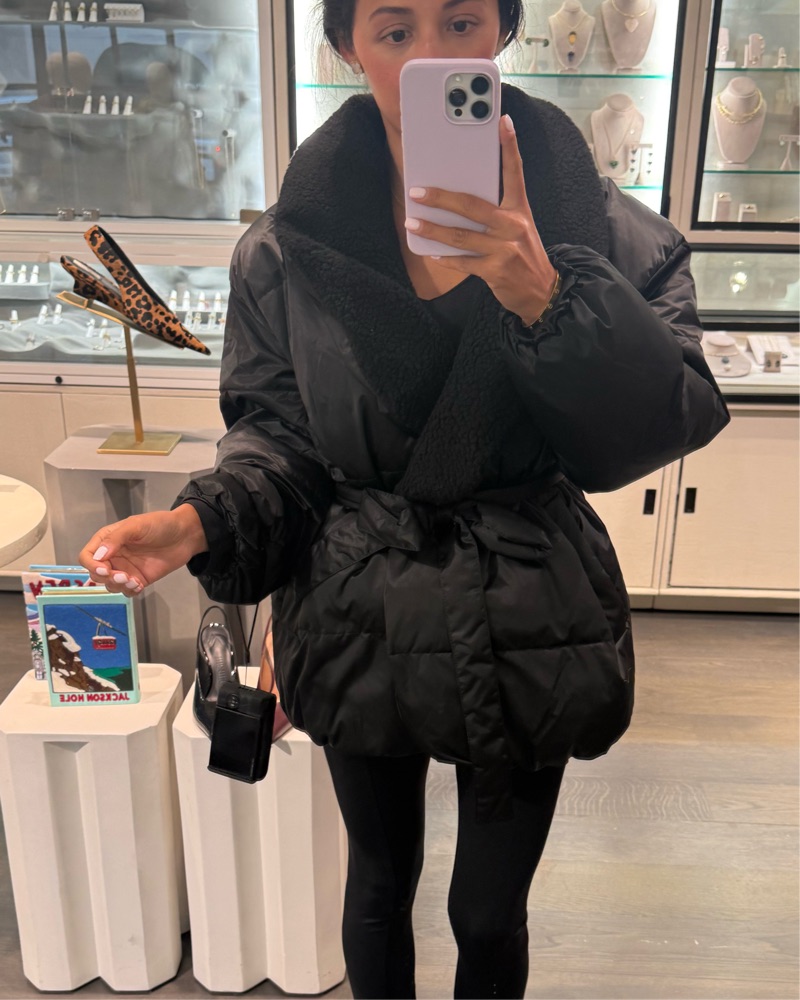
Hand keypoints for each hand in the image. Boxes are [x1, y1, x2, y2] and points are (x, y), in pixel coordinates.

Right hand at [78, 504, 208, 593]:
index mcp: (107, 540)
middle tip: (125, 576)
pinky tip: (140, 586)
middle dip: (107, 578)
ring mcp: (125, 569)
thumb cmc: (160, 524)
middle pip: (96, 574)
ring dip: (119, 586)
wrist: (185, 535)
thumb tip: (98, 556)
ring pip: (110, 585)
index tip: (105, 570)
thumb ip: (116, 539)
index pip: (87, 556)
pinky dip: (130, 591)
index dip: (92, 565)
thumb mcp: (136, 526)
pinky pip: (126, 591)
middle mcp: (113, 556)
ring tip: (135, 582)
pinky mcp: (138, 579)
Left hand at [404, 114, 558, 325]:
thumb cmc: (524, 255)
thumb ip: (497, 213)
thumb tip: (459, 203)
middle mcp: (513, 225)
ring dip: (433, 230)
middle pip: (472, 205)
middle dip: (441, 198)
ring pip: (460, 236)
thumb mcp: (519, 228)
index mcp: (520, 209)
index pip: (515, 172)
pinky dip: (446, 259)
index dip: (509, 146)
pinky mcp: (495, 270)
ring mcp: (504, 249)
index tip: (502, 121)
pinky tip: (432, 253)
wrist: (541, 292)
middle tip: (417, 192)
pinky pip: (463, 263)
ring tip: (412, 223)